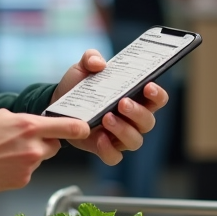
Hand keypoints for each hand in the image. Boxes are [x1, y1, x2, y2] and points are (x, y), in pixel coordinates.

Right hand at [0, 109, 89, 193]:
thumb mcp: (0, 116)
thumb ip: (23, 120)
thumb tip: (34, 123)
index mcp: (29, 127)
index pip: (68, 128)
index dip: (80, 128)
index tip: (85, 128)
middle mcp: (33, 148)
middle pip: (54, 145)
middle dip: (45, 142)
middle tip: (26, 140)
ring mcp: (28, 167)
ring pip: (40, 159)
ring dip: (30, 155)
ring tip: (6, 153)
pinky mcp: (22, 181)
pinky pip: (28, 171)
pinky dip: (20, 168)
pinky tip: (2, 164)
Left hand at [51, 49, 169, 165]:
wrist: (58, 104)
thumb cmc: (79, 85)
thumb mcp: (83, 67)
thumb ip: (90, 58)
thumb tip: (98, 62)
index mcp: (135, 97)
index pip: (157, 99)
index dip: (158, 94)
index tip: (148, 86)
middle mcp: (133, 119)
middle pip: (148, 121)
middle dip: (138, 112)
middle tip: (122, 103)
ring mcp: (120, 136)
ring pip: (135, 140)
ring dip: (123, 130)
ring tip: (106, 118)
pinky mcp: (104, 148)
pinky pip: (114, 157)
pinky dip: (108, 150)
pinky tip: (99, 138)